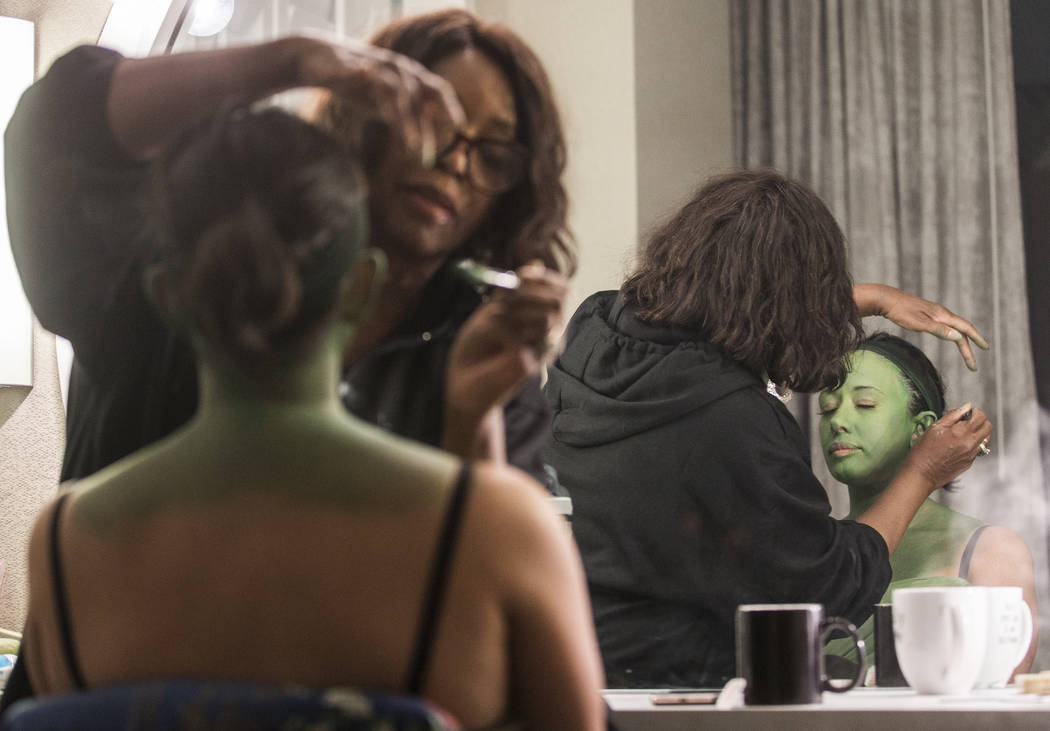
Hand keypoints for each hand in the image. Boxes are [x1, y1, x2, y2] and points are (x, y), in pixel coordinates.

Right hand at [294, 36, 463, 165]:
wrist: (319, 60)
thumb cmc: (357, 84)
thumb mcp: (385, 105)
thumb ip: (405, 119)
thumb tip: (420, 145)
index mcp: (411, 77)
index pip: (439, 91)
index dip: (451, 108)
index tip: (459, 129)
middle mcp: (401, 69)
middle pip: (425, 94)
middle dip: (430, 124)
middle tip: (429, 156)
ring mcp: (380, 67)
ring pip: (402, 94)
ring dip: (408, 123)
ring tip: (412, 148)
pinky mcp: (358, 68)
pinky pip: (375, 86)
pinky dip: (384, 102)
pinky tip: (387, 117)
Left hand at [442, 262, 566, 455]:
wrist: (462, 386)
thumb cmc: (477, 349)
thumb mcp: (493, 311)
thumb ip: (514, 291)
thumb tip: (534, 264)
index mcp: (542, 317)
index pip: (561, 289)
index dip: (544, 278)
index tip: (521, 274)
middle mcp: (549, 334)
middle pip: (559, 300)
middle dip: (528, 293)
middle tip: (501, 300)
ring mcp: (543, 351)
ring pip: (543, 315)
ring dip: (510, 311)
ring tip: (489, 323)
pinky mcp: (531, 365)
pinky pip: (518, 333)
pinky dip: (499, 329)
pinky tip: (490, 340)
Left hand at [855, 284, 989, 370]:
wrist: (886, 299)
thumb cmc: (900, 311)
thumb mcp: (918, 323)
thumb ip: (938, 330)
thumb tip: (958, 337)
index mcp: (942, 315)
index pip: (965, 327)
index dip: (976, 339)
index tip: (985, 349)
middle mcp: (941, 313)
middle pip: (961, 330)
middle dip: (968, 347)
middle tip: (972, 365)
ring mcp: (934, 313)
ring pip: (953, 328)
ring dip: (962, 342)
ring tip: (966, 355)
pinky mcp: (927, 314)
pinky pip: (945, 326)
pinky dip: (952, 335)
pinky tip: (951, 338)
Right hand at [903, 403, 992, 490]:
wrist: (922, 474)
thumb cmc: (923, 452)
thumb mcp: (934, 428)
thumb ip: (953, 415)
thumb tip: (966, 407)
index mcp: (961, 432)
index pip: (981, 416)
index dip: (974, 412)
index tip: (966, 414)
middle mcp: (970, 443)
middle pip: (988, 427)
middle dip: (980, 421)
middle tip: (967, 422)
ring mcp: (971, 454)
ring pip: (986, 438)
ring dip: (978, 432)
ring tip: (964, 433)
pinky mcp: (970, 462)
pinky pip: (978, 449)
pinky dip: (972, 444)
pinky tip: (958, 445)